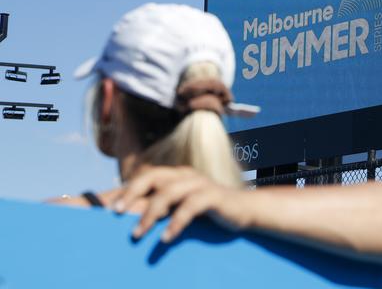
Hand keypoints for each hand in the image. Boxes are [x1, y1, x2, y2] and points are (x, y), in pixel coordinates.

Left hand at [114, 166, 247, 242]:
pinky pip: (191, 207)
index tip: (106, 207)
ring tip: (136, 234)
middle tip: (114, 212)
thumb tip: (132, 221)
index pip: (145, 176)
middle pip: (153, 176)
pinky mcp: (214, 196)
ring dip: (150, 213)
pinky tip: (166, 238)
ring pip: (169, 192)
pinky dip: (176, 222)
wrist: (246, 210)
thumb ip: (164, 209)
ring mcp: (200, 184)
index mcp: (176, 175)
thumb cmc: (210, 211)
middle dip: (131, 193)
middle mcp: (186, 175)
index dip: (125, 189)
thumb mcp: (183, 207)